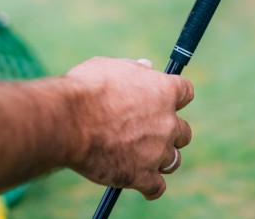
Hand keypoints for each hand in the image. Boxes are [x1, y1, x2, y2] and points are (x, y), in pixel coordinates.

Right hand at [65, 58, 193, 199]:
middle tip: (148, 133)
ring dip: (160, 159)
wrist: (68, 122)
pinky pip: (157, 188)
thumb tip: (147, 66)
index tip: (163, 101)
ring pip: (173, 160)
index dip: (175, 98)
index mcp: (164, 91)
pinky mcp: (143, 176)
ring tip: (141, 158)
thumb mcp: (109, 67)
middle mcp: (167, 122)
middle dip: (169, 133)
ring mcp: (158, 151)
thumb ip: (132, 68)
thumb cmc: (84, 90)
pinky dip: (149, 187)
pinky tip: (139, 182)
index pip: (186, 92)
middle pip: (184, 132)